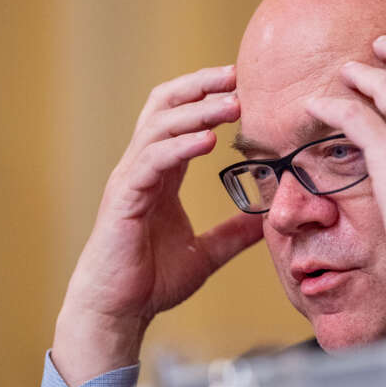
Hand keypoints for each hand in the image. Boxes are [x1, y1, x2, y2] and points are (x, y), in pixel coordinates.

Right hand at [53, 65, 263, 386]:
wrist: (118, 311)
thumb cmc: (152, 281)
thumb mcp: (207, 253)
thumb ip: (234, 233)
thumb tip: (267, 221)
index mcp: (161, 175)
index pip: (181, 118)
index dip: (207, 97)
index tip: (242, 84)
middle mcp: (143, 168)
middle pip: (164, 107)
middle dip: (199, 87)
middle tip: (236, 75)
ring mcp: (130, 180)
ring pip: (159, 127)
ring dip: (196, 111)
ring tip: (231, 103)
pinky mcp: (124, 199)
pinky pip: (151, 161)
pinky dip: (179, 146)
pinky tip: (207, 140)